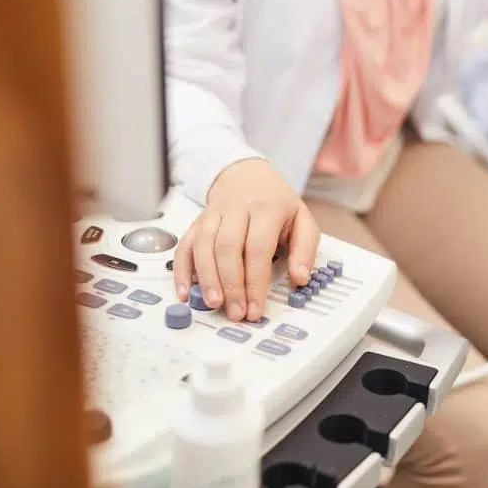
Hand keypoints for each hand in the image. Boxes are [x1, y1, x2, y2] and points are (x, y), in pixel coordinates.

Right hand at [173, 158, 319, 321]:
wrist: (247, 175)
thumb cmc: (276, 202)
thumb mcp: (302, 220)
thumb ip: (305, 249)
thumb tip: (300, 278)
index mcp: (266, 208)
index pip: (258, 249)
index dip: (255, 282)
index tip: (256, 308)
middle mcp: (236, 209)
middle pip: (228, 248)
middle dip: (231, 285)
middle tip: (236, 312)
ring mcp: (213, 215)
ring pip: (203, 247)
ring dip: (206, 279)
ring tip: (214, 303)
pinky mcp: (196, 223)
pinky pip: (184, 246)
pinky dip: (182, 270)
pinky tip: (185, 292)